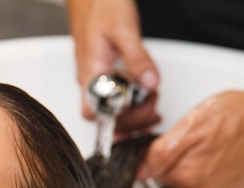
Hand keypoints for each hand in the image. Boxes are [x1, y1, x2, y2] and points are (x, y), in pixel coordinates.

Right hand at [66, 0, 160, 132]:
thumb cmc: (100, 5)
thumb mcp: (124, 30)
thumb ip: (138, 59)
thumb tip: (150, 83)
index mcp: (90, 73)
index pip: (94, 113)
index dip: (115, 119)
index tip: (138, 110)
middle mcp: (89, 79)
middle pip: (104, 117)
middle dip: (131, 119)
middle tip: (153, 109)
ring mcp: (95, 77)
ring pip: (110, 108)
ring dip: (132, 113)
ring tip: (152, 103)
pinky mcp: (103, 72)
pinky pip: (114, 96)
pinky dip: (130, 103)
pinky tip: (144, 97)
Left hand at [138, 82, 243, 187]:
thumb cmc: (237, 115)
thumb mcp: (190, 125)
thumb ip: (161, 152)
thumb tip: (141, 170)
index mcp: (187, 175)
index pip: (151, 171)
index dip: (156, 153)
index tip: (169, 142)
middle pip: (168, 176)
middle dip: (173, 158)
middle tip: (191, 137)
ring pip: (186, 178)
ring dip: (190, 162)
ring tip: (207, 143)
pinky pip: (206, 181)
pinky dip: (207, 168)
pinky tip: (218, 152)